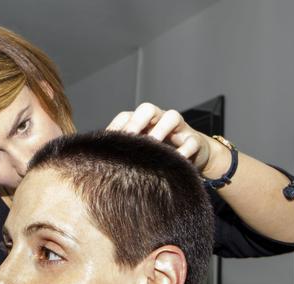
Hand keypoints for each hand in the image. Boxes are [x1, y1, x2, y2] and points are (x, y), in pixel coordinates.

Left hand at [107, 102, 228, 174]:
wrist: (192, 156)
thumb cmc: (160, 155)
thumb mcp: (141, 153)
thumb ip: (125, 154)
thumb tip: (99, 165)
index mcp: (142, 123)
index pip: (126, 116)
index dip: (116, 126)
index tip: (107, 141)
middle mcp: (159, 120)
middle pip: (148, 109)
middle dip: (137, 121)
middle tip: (129, 137)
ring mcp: (179, 129)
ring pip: (172, 117)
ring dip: (161, 129)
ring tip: (154, 144)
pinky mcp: (195, 141)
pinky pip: (191, 142)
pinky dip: (185, 150)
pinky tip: (176, 161)